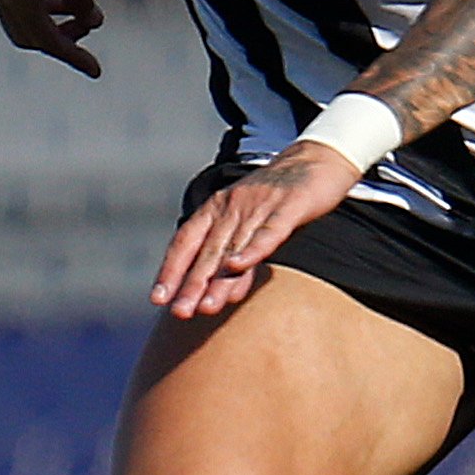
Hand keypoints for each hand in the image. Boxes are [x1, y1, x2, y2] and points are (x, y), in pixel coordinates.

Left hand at [150, 142, 364, 319]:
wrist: (317, 161)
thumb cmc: (276, 200)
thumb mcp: (248, 223)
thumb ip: (232, 257)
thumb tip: (216, 297)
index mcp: (216, 208)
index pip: (185, 241)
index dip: (171, 270)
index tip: (158, 299)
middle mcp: (232, 206)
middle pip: (208, 251)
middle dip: (191, 284)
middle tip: (179, 313)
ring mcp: (260, 205)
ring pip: (235, 247)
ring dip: (219, 279)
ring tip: (206, 307)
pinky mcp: (289, 206)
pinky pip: (269, 232)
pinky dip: (253, 250)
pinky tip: (238, 266)